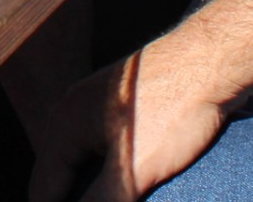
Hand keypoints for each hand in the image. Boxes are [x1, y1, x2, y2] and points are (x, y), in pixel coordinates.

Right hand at [29, 42, 226, 201]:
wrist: (210, 63)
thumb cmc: (172, 112)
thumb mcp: (133, 170)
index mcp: (65, 122)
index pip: (43, 186)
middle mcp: (74, 108)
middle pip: (58, 170)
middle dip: (68, 199)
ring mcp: (98, 102)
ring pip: (82, 159)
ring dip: (88, 189)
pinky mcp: (124, 106)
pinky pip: (102, 147)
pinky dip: (106, 173)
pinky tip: (127, 188)